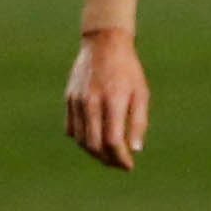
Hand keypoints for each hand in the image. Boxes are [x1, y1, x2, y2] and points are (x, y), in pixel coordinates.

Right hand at [65, 30, 150, 171]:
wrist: (103, 44)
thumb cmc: (128, 70)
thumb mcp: (141, 93)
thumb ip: (139, 121)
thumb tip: (135, 149)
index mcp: (113, 101)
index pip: (113, 141)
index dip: (120, 158)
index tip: (129, 166)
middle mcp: (92, 103)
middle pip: (95, 145)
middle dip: (107, 160)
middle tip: (119, 164)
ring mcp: (77, 102)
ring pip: (81, 140)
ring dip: (95, 153)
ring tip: (108, 156)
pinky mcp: (69, 100)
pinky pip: (72, 129)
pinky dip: (82, 140)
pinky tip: (94, 142)